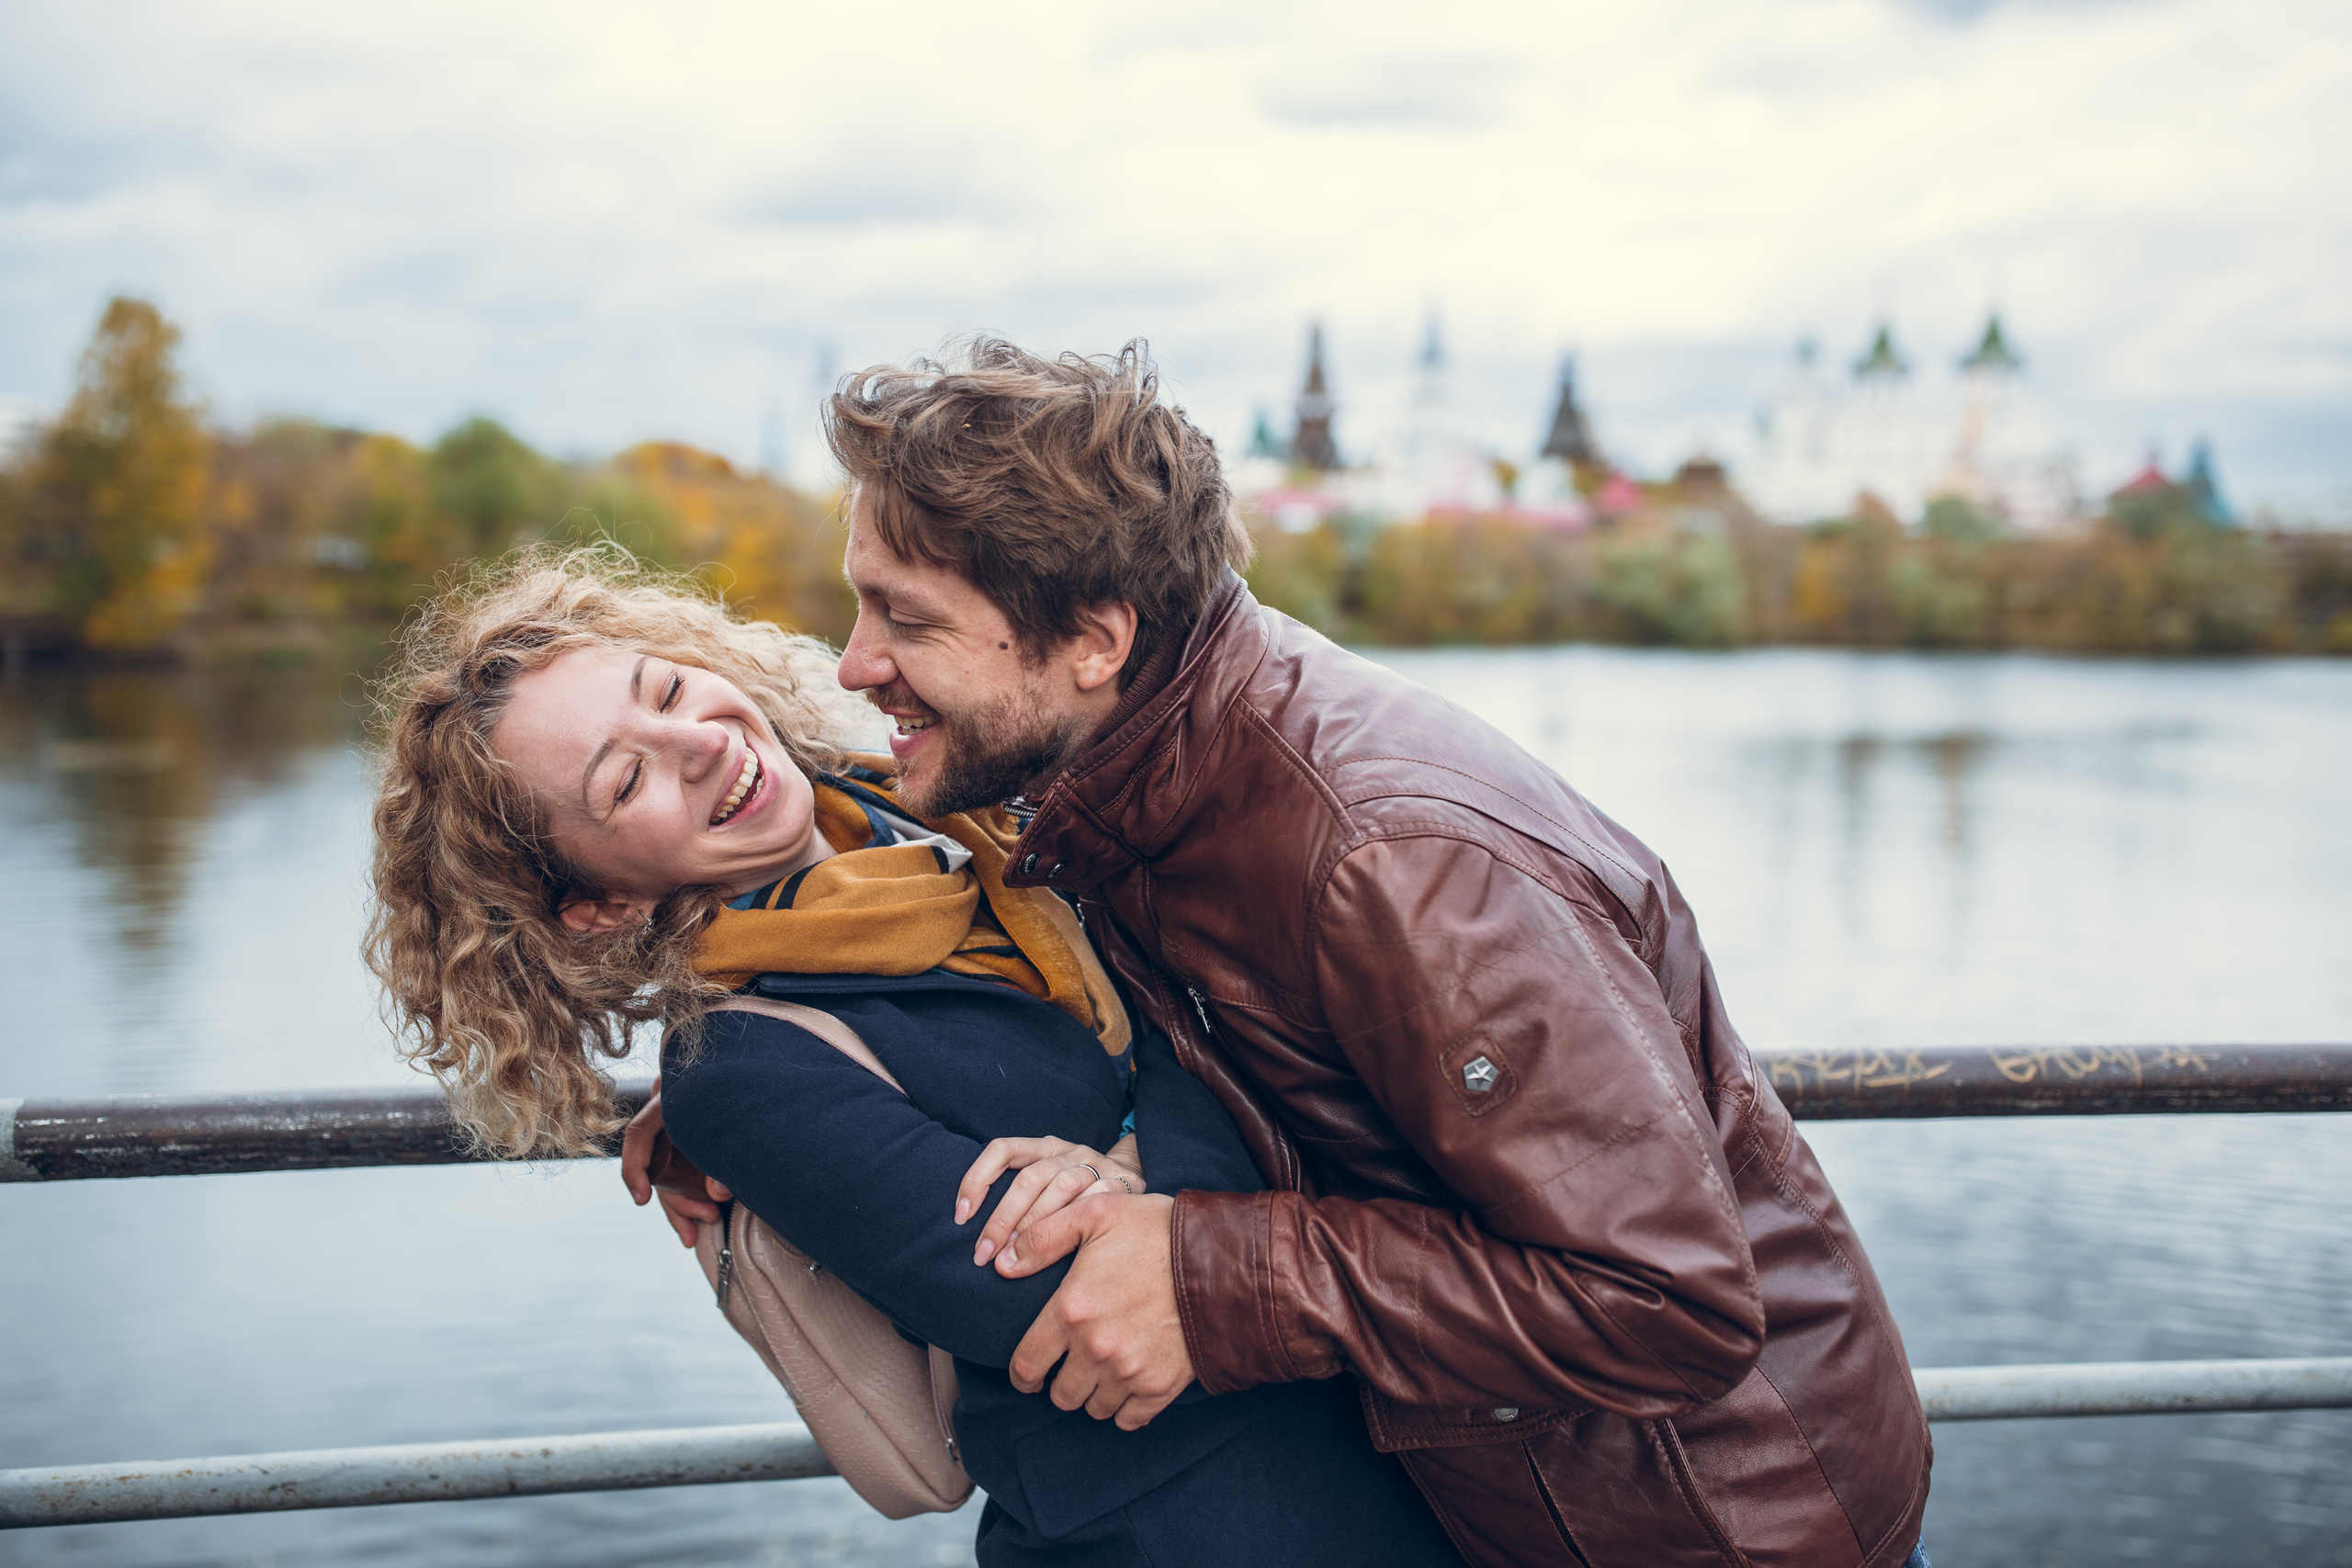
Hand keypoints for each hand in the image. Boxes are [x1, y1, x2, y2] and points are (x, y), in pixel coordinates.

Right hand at [620, 1081, 725, 1246]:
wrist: (749, 1066)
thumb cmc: (741, 1085)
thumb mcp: (732, 1116)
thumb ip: (725, 1154)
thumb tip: (721, 1194)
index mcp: (670, 1099)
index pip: (639, 1133)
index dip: (635, 1168)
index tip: (642, 1199)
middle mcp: (668, 1117)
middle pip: (657, 1165)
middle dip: (675, 1201)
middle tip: (701, 1221)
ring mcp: (678, 1133)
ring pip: (669, 1176)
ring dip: (683, 1207)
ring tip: (698, 1233)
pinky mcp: (691, 1146)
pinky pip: (683, 1176)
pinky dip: (690, 1199)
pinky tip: (697, 1224)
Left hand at [955, 1135, 1143, 1266]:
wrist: (1135, 1179)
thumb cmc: (1079, 1193)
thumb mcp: (1048, 1185)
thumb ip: (1019, 1202)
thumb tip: (981, 1243)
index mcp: (1044, 1146)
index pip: (1002, 1149)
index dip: (977, 1179)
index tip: (961, 1216)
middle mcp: (1068, 1151)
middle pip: (1028, 1179)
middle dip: (1002, 1219)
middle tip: (985, 1255)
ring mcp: (1096, 1166)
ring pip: (1060, 1189)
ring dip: (1034, 1227)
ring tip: (1016, 1258)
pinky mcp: (1121, 1182)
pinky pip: (1094, 1202)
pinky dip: (1072, 1226)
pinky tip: (1061, 1249)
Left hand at [999, 1192, 1193, 1429]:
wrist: (1223, 1258)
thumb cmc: (1156, 1231)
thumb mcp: (1095, 1214)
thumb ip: (1042, 1237)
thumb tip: (1001, 1263)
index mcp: (1071, 1311)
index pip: (1026, 1366)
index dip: (1021, 1375)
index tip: (1027, 1373)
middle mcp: (1096, 1350)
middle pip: (1059, 1395)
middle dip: (1059, 1383)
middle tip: (1070, 1366)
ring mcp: (1130, 1372)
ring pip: (1092, 1409)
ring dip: (1091, 1395)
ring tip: (1100, 1373)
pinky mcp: (1161, 1386)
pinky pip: (1129, 1419)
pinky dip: (1124, 1409)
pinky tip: (1127, 1385)